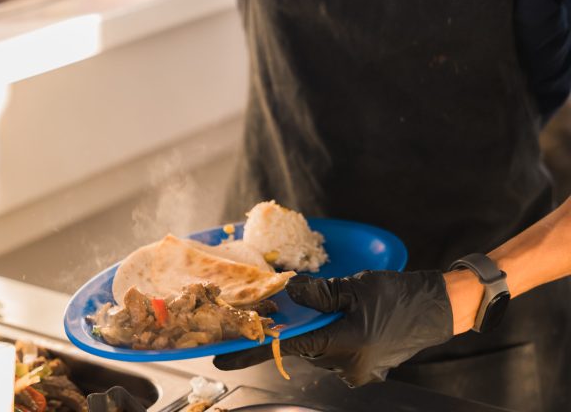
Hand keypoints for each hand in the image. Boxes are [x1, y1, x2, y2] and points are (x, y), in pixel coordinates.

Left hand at [214, 271, 452, 386]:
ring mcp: (358, 372)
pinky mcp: (366, 371)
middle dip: (301, 326)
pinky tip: (353, 320)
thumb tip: (287, 294)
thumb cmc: (398, 295)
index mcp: (343, 344)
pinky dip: (335, 337)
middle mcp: (347, 366)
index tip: (222, 360)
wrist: (438, 309)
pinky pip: (336, 354)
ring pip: (320, 349)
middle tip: (309, 304)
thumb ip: (318, 294)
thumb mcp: (354, 287)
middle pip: (304, 346)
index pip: (286, 348)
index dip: (252, 351)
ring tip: (344, 308)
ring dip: (321, 330)